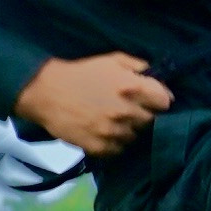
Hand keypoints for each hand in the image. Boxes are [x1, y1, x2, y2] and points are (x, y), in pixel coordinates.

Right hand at [13, 52, 172, 157]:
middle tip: (130, 110)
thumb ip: (138, 66)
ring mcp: (114, 132)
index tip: (153, 100)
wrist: (46, 92)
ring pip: (135, 137)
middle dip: (144, 115)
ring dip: (129, 130)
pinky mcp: (100, 147)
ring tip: (114, 121)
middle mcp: (126, 111)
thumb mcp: (111, 60)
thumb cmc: (81, 73)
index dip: (160, 100)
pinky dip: (115, 143)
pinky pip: (118, 150)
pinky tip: (104, 132)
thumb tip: (158, 78)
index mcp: (133, 88)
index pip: (165, 101)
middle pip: (152, 121)